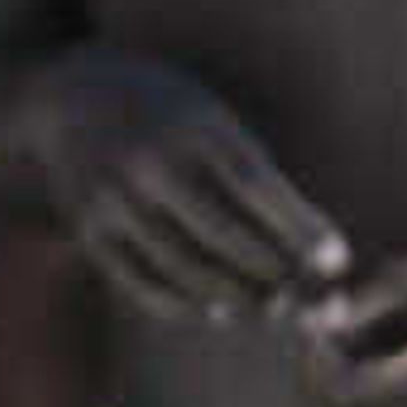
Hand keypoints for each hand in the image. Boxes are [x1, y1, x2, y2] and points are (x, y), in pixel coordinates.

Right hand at [43, 58, 352, 316]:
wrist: (71, 94)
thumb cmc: (169, 113)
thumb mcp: (210, 120)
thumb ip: (249, 173)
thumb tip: (306, 246)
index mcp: (190, 122)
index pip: (254, 183)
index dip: (298, 227)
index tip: (336, 260)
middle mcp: (148, 158)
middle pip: (221, 232)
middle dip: (271, 272)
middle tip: (307, 299)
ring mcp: (112, 196)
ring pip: (182, 266)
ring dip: (233, 298)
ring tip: (269, 309)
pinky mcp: (87, 228)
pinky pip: (140, 282)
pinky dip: (183, 305)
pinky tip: (215, 311)